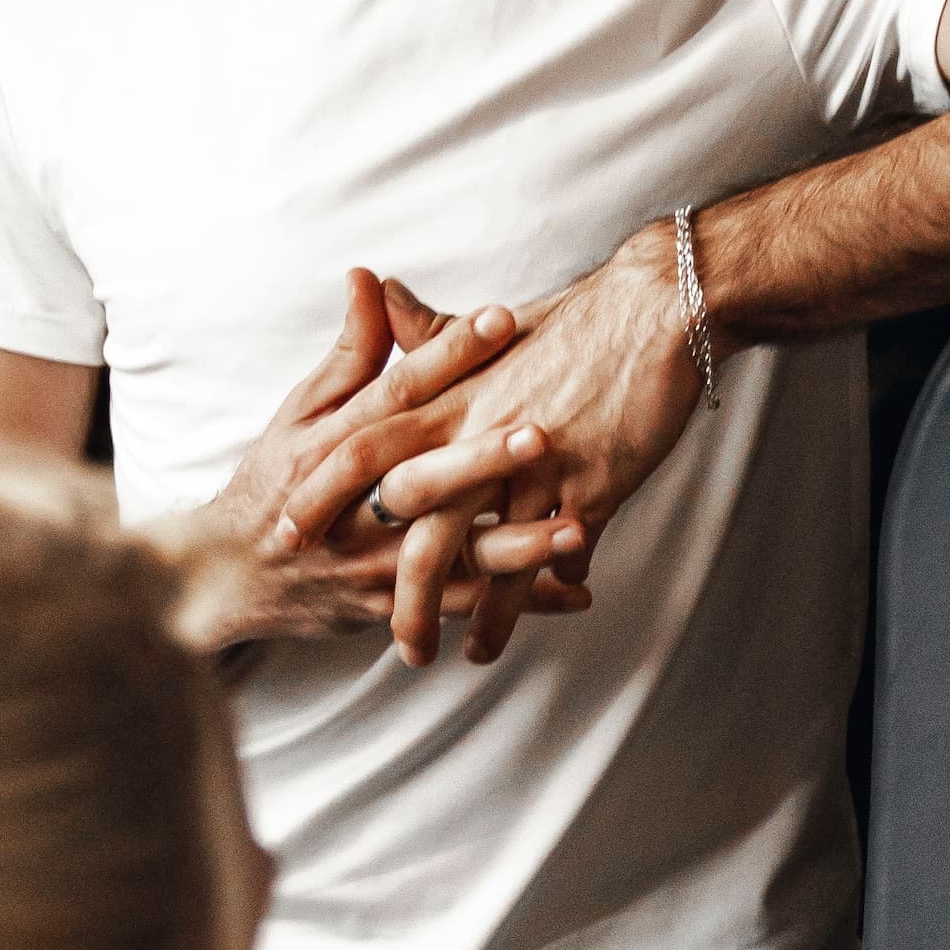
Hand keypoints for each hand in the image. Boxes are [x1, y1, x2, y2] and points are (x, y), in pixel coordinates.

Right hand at [171, 270, 582, 656]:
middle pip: (421, 478)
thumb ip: (349, 354)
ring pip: (449, 556)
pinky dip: (518, 604)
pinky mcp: (389, 607)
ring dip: (516, 546)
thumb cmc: (272, 480)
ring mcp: (372, 562)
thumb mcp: (299, 413)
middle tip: (544, 430)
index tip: (503, 319)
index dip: (447, 355)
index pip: (395, 394)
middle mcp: (353, 507)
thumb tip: (369, 276)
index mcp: (331, 446)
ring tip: (579, 528)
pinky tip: (577, 591)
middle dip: (482, 456)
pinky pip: (460, 608)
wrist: (226, 575)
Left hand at [274, 227, 701, 631]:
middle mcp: (481, 436)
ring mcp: (535, 467)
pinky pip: (553, 557)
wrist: (658, 309)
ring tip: (456, 656)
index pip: (364, 449)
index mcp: (452, 397)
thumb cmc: (578, 318)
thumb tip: (378, 294)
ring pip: (483, 558)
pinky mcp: (587, 487)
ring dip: (467, 614)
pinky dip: (539, 594)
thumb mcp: (491, 327)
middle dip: (397, 590)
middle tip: (382, 634)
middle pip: (416, 524)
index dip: (322, 493)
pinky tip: (524, 621)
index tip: (291, 530)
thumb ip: (428, 333)